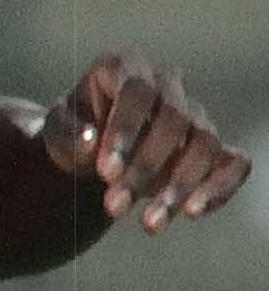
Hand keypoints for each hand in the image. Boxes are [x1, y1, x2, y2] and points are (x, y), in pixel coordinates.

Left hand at [48, 50, 248, 233]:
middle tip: (115, 207)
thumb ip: (67, 134)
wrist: (92, 151)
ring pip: (205, 143)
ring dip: (180, 185)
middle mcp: (166, 83)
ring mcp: (194, 113)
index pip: (137, 92)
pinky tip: (191, 212)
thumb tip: (90, 143)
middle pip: (174, 119)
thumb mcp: (56, 132)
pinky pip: (234, 163)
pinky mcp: (214, 147)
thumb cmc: (74, 133)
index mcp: (124, 66)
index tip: (104, 172)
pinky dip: (219, 188)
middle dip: (145, 168)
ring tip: (150, 223)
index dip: (125, 131)